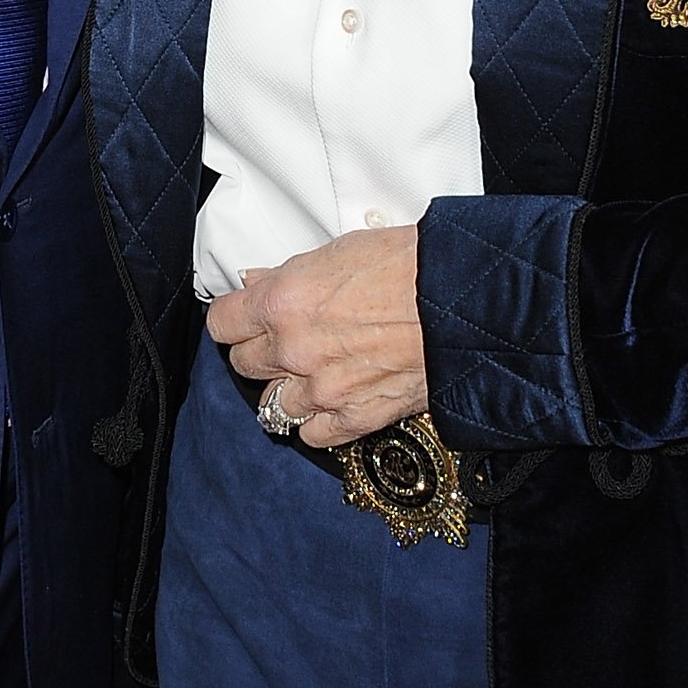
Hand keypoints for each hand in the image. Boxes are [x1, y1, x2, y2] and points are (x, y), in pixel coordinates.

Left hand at [206, 225, 427, 450]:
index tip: (243, 319)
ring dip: (288, 390)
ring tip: (314, 372)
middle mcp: (293, 350)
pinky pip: (312, 435)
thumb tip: (257, 283)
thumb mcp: (337, 252)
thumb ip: (288, 276)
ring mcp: (323, 390)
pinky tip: (333, 401)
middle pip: (244, 365)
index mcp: (281, 302)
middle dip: (261, 353)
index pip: (222, 324)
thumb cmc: (409, 265)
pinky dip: (318, 422)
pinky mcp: (356, 418)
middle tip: (284, 342)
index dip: (234, 320)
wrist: (464, 299)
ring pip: (273, 406)